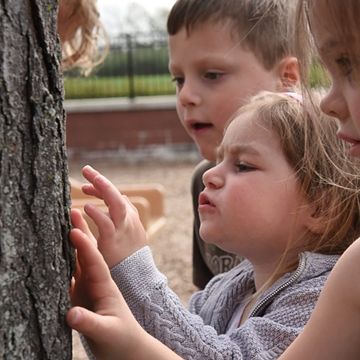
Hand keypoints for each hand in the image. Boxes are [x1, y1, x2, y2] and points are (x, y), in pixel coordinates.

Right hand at [67, 228, 145, 358]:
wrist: (127, 347)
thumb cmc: (120, 339)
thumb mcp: (106, 332)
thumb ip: (90, 323)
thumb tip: (71, 314)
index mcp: (106, 286)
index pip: (95, 262)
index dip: (85, 247)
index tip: (74, 230)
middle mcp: (98, 282)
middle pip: (87, 254)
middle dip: (80, 234)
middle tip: (72, 211)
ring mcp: (90, 288)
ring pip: (79, 261)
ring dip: (73, 243)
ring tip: (65, 223)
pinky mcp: (83, 296)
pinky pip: (72, 276)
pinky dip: (64, 262)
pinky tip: (56, 252)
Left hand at [80, 165, 146, 267]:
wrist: (136, 276)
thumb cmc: (127, 256)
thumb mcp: (127, 232)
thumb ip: (120, 217)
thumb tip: (116, 200)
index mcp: (130, 217)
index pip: (116, 196)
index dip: (101, 188)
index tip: (86, 187)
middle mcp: (128, 219)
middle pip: (116, 194)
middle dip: (101, 180)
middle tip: (86, 169)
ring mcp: (122, 228)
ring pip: (115, 202)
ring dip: (103, 188)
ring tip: (89, 178)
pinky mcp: (114, 239)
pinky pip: (106, 223)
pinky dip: (97, 213)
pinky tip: (86, 207)